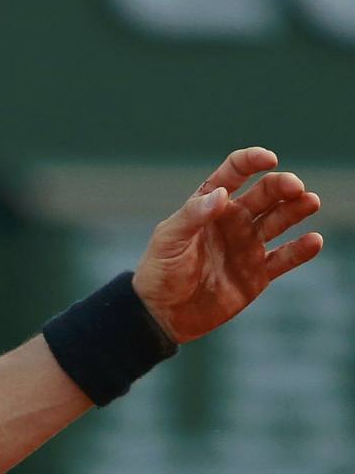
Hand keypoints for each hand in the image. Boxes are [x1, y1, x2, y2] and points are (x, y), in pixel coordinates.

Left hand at [134, 147, 323, 343]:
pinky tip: (314, 241)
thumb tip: (223, 194)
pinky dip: (301, 250)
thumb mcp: (169, 240)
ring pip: (279, 220)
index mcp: (208, 206)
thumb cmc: (159, 271)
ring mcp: (247, 246)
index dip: (251, 161)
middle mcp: (232, 221)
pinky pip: (285, 258)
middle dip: (282, 186)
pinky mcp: (257, 273)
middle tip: (296, 187)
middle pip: (264, 194)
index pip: (233, 174)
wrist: (162, 314)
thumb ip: (193, 216)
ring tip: (310, 202)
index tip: (268, 159)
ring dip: (296, 209)